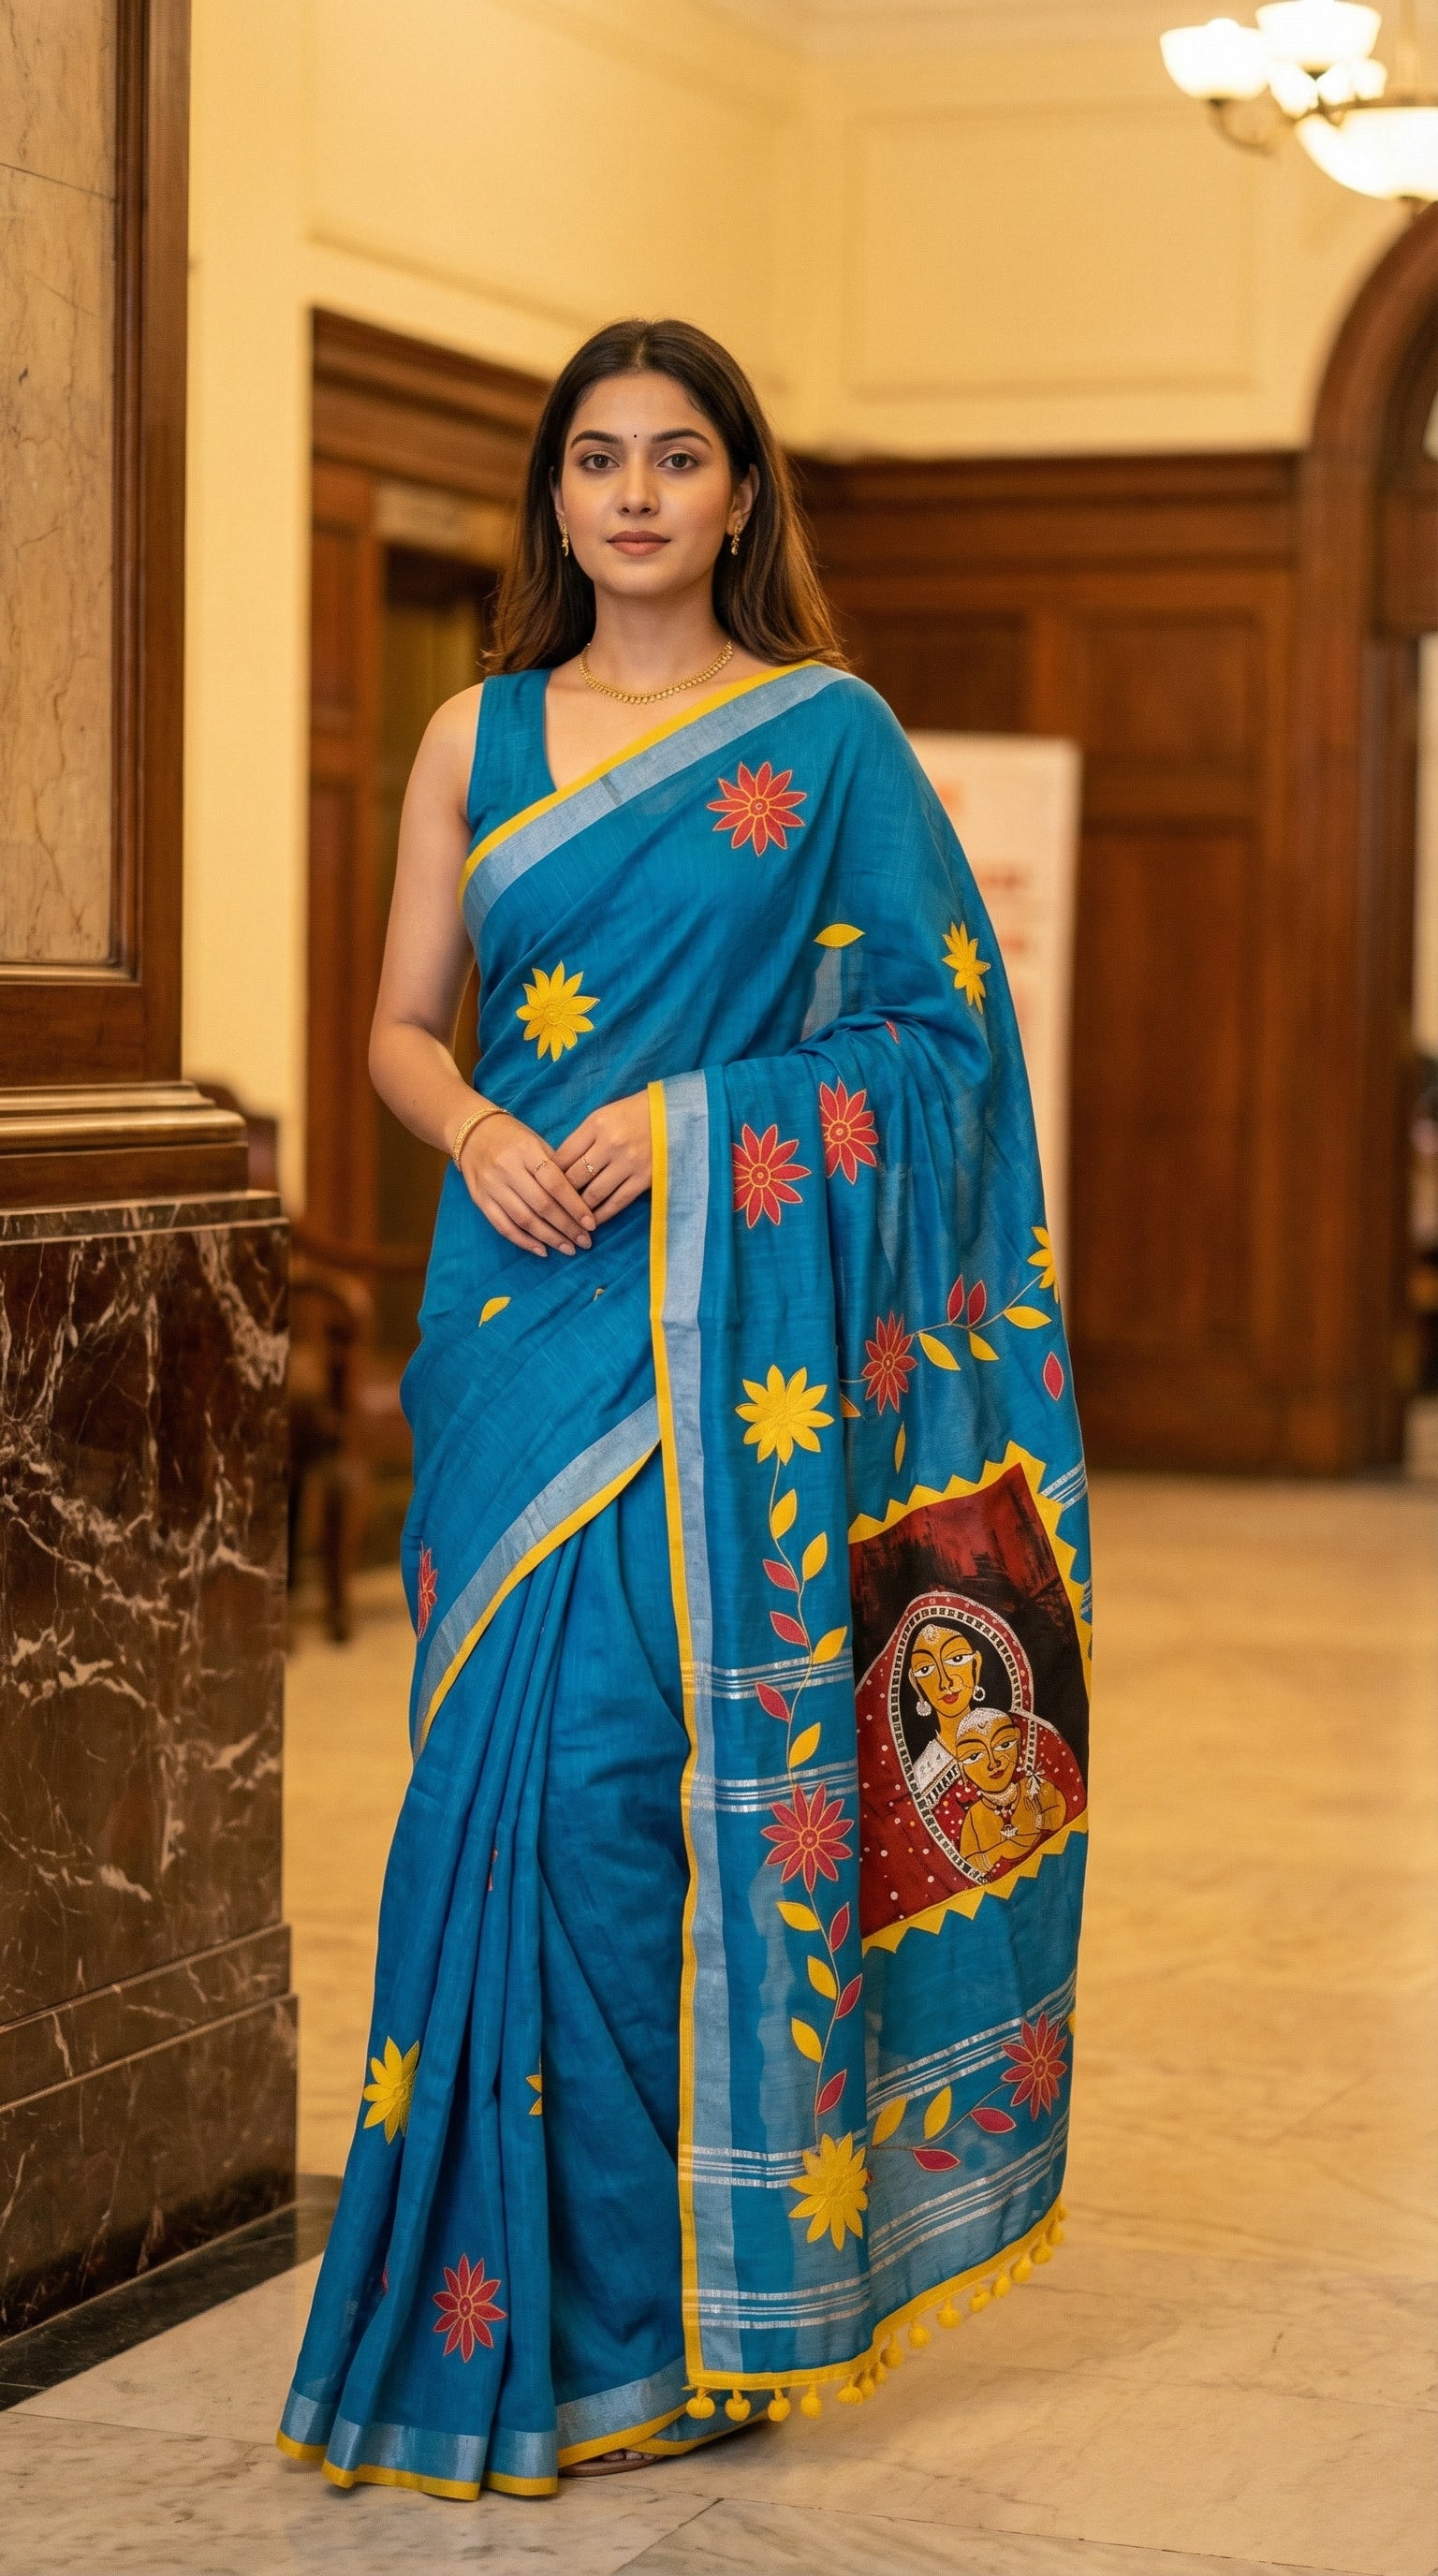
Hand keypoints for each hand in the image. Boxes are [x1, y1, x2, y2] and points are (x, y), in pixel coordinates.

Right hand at [458, 1111, 593, 1256]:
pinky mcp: (480, 1199)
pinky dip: (524, 1241)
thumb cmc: (513, 1137)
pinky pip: (503, 1226)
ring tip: (568, 1249)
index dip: (575, 1206)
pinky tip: (542, 1250)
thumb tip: (581, 1200)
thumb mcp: (537, 1142)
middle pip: (541, 1205)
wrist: (472, 1133)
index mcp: (527, 1151)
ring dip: (549, 1238)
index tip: (591, 1224)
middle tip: (584, 1242)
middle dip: (566, 1227)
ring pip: (524, 1219)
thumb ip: (556, 1167)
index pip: (555, 1183)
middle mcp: (507, 1168)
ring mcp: (491, 1185)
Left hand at [554, 1092, 651, 1224]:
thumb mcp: (602, 1116)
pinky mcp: (645, 1179)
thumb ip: (581, 1139)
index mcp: (596, 1124)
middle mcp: (611, 1144)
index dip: (548, 1176)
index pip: (563, 1156)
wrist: (674, 1115)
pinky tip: (592, 1222)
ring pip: (593, 1194)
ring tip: (569, 1219)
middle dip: (559, 1197)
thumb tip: (557, 1169)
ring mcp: (629, 1163)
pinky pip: (617, 1202)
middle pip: (574, 1178)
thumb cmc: (632, 1114)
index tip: (541, 1189)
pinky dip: (601, 1215)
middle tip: (551, 1209)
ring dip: (578, 1210)